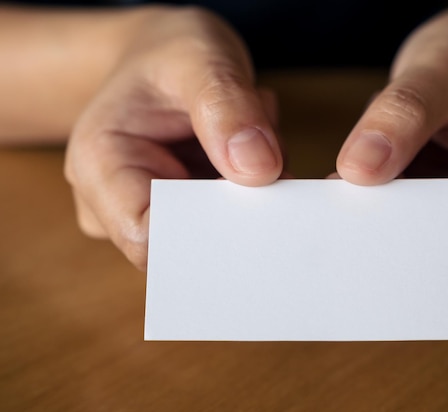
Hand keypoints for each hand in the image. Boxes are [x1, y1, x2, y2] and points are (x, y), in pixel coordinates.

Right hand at [64, 7, 283, 268]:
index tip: (257, 195)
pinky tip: (253, 144)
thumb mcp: (198, 58)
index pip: (148, 237)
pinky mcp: (190, 210)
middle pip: (189, 243)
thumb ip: (227, 108)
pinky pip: (237, 216)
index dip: (207, 231)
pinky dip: (258, 184)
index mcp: (100, 167)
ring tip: (253, 128)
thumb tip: (259, 169)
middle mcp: (119, 201)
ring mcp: (155, 210)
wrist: (164, 57)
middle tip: (267, 147)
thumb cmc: (169, 53)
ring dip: (254, 188)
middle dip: (241, 205)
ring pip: (222, 230)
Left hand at [334, 4, 447, 263]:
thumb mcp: (444, 68)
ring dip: (375, 210)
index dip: (411, 247)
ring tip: (351, 178)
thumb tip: (357, 169)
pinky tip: (358, 176)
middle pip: (437, 248)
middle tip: (335, 209)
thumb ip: (404, 113)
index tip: (357, 232)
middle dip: (385, 229)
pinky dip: (374, 198)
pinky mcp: (439, 210)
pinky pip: (399, 216)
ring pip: (410, 236)